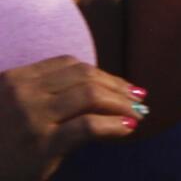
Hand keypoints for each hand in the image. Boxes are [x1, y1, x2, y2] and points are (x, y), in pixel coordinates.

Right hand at [0, 56, 146, 179]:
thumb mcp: (11, 107)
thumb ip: (43, 94)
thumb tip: (99, 91)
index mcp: (16, 79)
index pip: (69, 64)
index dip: (102, 73)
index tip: (122, 84)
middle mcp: (23, 94)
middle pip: (84, 77)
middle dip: (117, 86)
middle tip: (138, 98)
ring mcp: (32, 118)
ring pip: (90, 96)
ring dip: (121, 103)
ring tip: (137, 113)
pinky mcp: (41, 145)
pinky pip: (88, 127)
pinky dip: (114, 125)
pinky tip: (127, 128)